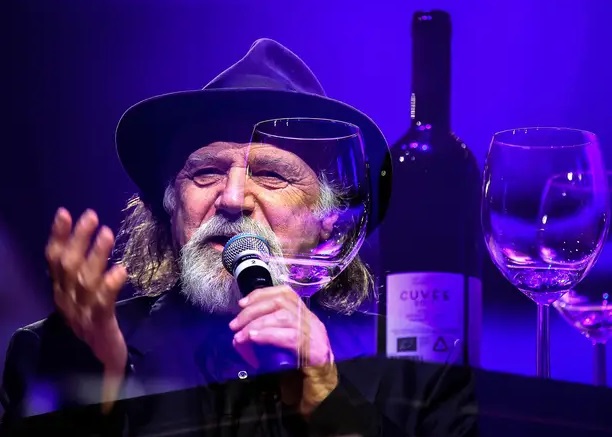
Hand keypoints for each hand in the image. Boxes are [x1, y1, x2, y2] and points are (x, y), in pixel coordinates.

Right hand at [45, 207, 127, 371]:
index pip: (55, 261)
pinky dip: (110, 285)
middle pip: (69, 266)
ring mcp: (82, 313)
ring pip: (85, 281)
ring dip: (95, 255)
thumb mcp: (84, 296)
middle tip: (91, 216)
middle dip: (78, 239)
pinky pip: (103, 303)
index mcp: (62, 293)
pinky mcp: (100, 324)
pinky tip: (120, 270)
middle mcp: (67, 301)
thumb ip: (83, 274)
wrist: (101, 363)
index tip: (65, 213)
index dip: (58, 236)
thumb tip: (90, 239)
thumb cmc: (96, 323)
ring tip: (107, 233)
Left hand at [229, 285, 337, 415]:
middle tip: (235, 324)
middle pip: (281, 302)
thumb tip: (243, 332)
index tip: (242, 303)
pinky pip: (289, 336)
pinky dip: (268, 334)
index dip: (262, 294)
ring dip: (257, 323)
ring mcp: (314, 334)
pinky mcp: (314, 350)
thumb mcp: (287, 344)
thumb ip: (272, 333)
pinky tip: (254, 337)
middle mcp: (311, 320)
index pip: (285, 293)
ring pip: (283, 316)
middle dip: (254, 309)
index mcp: (306, 316)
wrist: (327, 388)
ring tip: (241, 334)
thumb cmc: (304, 368)